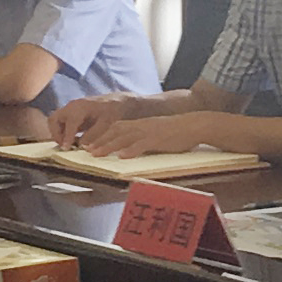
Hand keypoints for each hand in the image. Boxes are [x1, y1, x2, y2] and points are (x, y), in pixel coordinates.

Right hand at [49, 94, 122, 144]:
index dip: (66, 137)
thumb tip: (81, 145)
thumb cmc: (112, 112)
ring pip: (55, 120)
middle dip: (56, 134)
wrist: (116, 102)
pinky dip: (62, 131)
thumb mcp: (106, 124)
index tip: (66, 149)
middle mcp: (72, 106)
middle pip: (54, 119)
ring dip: (58, 133)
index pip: (69, 124)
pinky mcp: (71, 112)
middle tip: (64, 146)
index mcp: (81, 107)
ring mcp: (70, 108)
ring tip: (68, 144)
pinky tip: (72, 140)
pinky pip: (60, 121)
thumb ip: (93, 134)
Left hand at [86, 110, 224, 159]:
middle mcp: (141, 127)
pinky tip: (122, 157)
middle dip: (100, 141)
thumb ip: (143, 139)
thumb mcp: (156, 133)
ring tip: (96, 154)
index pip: (116, 129)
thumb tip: (131, 149)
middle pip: (115, 133)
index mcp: (140, 125)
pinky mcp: (158, 139)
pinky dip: (131, 151)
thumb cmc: (177, 132)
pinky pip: (142, 145)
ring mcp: (148, 132)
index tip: (90, 144)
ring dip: (109, 146)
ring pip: (124, 138)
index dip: (101, 136)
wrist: (194, 125)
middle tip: (87, 150)